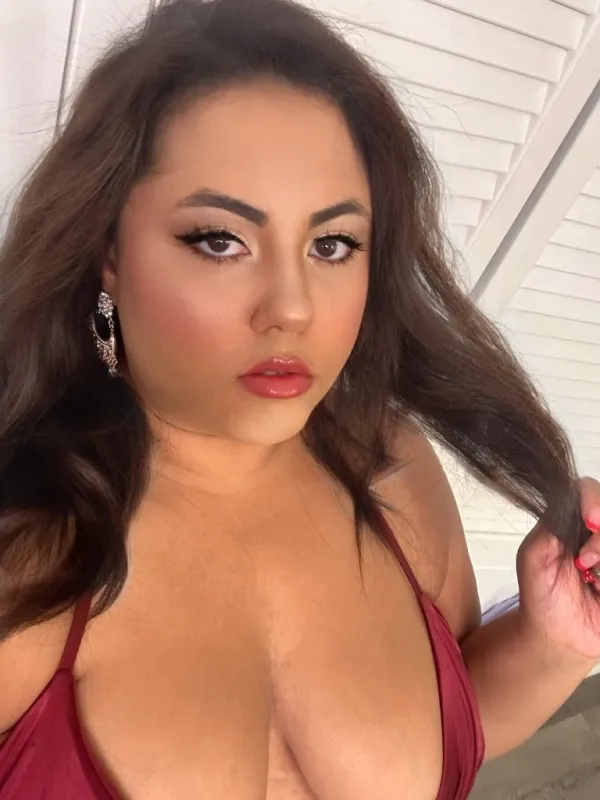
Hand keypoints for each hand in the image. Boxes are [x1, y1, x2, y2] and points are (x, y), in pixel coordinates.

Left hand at [516, 477, 599, 664]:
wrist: (556, 635)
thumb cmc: (542, 593)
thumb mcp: (536, 552)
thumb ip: (553, 522)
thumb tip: (574, 500)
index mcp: (576, 519)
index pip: (591, 490)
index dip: (594, 499)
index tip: (590, 520)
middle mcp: (599, 531)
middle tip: (584, 560)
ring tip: (590, 579)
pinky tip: (599, 589)